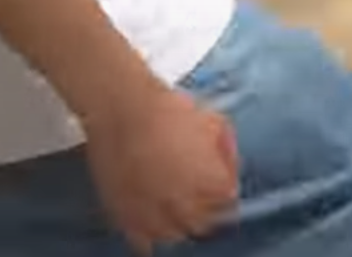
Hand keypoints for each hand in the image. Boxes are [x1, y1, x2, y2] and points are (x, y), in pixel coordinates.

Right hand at [84, 83, 239, 252]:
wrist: (122, 108)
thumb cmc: (170, 110)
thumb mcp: (215, 123)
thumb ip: (227, 155)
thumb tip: (228, 174)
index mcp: (213, 184)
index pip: (229, 203)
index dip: (224, 191)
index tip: (218, 184)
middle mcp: (187, 207)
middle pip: (205, 224)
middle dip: (205, 210)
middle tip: (197, 195)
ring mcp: (156, 217)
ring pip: (177, 236)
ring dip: (180, 224)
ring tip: (175, 207)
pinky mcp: (127, 219)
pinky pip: (145, 243)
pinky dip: (152, 237)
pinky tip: (153, 223)